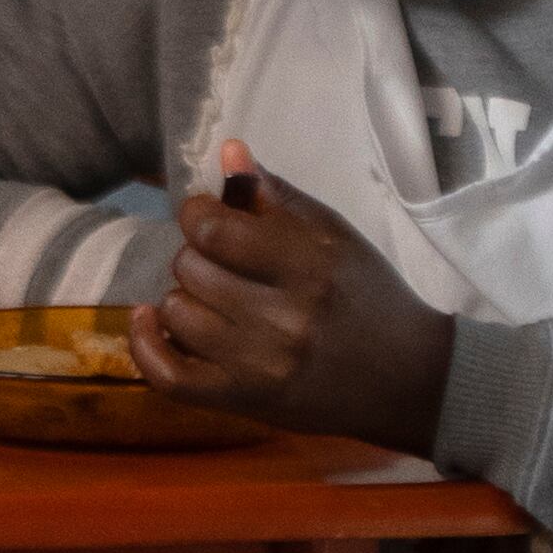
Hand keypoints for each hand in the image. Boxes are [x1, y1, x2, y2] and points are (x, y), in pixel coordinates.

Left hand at [130, 138, 455, 448]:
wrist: (406, 379)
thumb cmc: (369, 297)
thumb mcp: (334, 235)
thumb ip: (276, 195)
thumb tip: (228, 151)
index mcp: (309, 266)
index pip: (214, 230)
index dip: (197, 214)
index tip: (207, 216)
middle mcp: (284, 318)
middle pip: (191, 268)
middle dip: (197, 255)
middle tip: (221, 262)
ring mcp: (262, 365)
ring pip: (177, 313)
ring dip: (183, 296)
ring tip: (210, 296)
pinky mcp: (246, 401)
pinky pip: (168, 375)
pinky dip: (145, 345)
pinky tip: (149, 319)